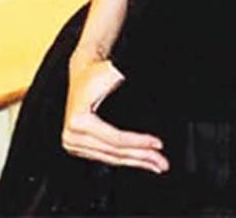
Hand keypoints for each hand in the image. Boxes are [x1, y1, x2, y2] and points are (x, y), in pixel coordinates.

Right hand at [62, 56, 169, 174]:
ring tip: (156, 164)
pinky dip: (124, 159)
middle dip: (142, 157)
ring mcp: (73, 143)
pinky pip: (106, 156)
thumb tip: (157, 86)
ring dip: (136, 162)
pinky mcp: (78, 146)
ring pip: (111, 158)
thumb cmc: (97, 71)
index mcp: (79, 121)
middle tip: (162, 162)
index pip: (116, 139)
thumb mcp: (113, 73)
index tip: (158, 144)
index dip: (139, 142)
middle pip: (114, 152)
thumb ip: (128, 79)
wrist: (82, 71)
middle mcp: (72, 136)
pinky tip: (138, 161)